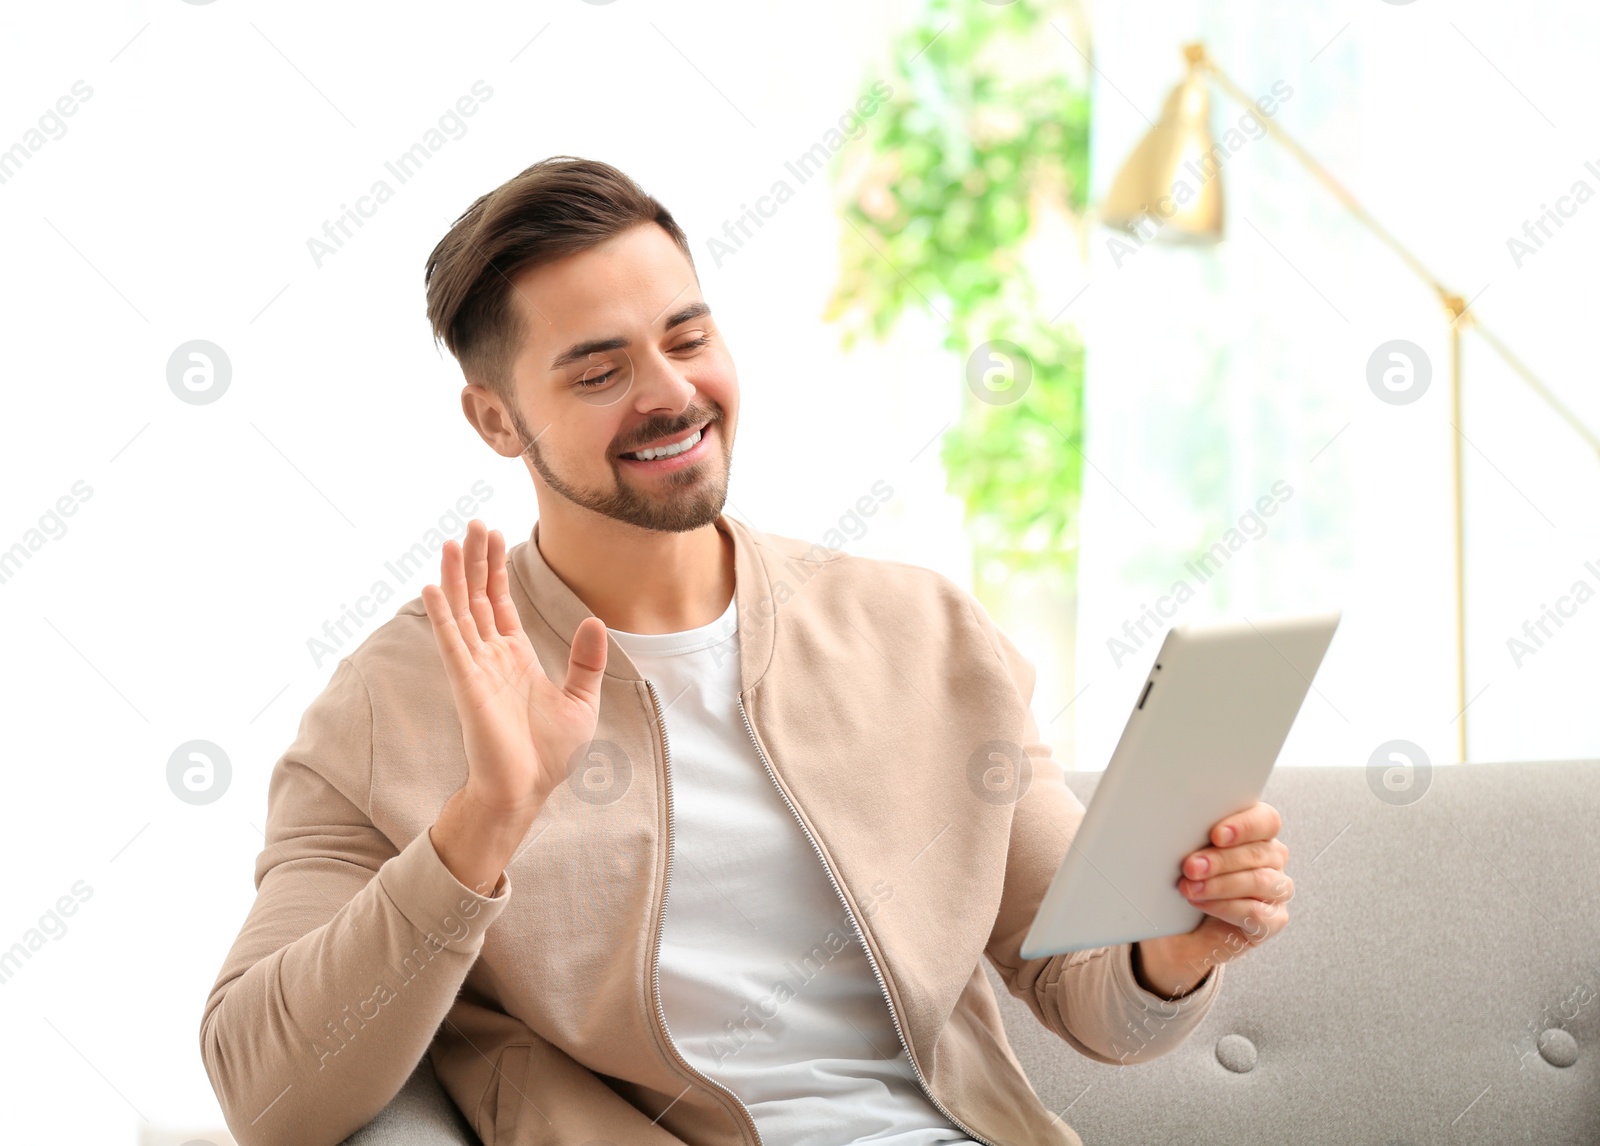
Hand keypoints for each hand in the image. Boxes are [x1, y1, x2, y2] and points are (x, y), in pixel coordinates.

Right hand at [421, 519, 609, 825]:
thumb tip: (594, 621)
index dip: (496, 568)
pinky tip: (433, 587)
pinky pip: (451, 643)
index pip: (499, 602)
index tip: (494, 534)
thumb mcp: (582, 700)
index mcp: (514, 656)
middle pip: (478, 597)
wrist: (528, 790)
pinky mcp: (467, 685)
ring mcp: (476, 668)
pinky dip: (442, 615)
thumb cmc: (550, 754)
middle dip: (476, 561)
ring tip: (452, 542)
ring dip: (456, 577)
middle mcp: (490, 656)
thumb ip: (586, 661)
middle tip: (473, 524)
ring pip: (462, 612)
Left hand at [1134, 801, 1291, 997]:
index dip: (1245, 825)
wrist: (1173, 930)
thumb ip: (1189, 836)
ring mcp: (1275, 890)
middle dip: (1221, 859)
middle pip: (1260, 851)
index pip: (1266, 821)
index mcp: (1255, 832)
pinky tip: (1201, 904)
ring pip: (1261, 880)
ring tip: (1189, 888)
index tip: (1216, 834)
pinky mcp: (1272, 920)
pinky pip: (1258, 913)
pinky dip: (1226, 907)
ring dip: (1221, 884)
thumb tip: (1175, 821)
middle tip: (1190, 866)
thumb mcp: (1179, 853)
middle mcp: (1270, 858)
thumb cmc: (1178, 883)